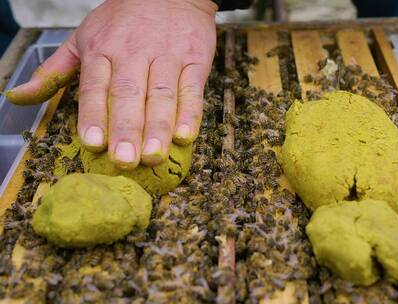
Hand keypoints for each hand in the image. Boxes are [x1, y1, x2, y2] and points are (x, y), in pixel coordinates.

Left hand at [6, 0, 217, 168]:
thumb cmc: (124, 20)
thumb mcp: (83, 37)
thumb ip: (54, 70)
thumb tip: (18, 96)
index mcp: (103, 49)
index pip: (96, 86)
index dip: (94, 115)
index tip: (93, 143)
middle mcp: (134, 53)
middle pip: (129, 95)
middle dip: (126, 129)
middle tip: (124, 160)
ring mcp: (167, 57)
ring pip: (161, 95)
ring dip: (158, 127)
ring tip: (153, 155)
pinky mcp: (195, 61)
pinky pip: (192, 90)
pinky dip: (190, 113)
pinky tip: (185, 136)